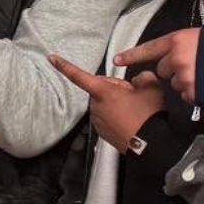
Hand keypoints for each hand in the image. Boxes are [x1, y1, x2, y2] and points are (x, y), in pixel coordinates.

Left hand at [50, 56, 165, 151]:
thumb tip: (139, 80)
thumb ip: (142, 77)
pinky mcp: (102, 131)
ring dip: (117, 103)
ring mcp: (98, 120)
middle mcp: (96, 106)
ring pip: (105, 103)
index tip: (52, 59)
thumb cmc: (148, 117)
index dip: (64, 66)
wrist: (150, 144)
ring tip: (134, 110)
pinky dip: (116, 116)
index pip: (79, 76)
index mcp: (103, 92)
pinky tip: (130, 119)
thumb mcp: (151, 88)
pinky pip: (107, 117)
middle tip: (134, 96)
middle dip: (116, 89)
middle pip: (101, 88)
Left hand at [114, 27, 200, 104]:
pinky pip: (187, 95)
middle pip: (161, 69)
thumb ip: (181, 43)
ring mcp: (183, 78)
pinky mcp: (192, 93)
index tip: (117, 60)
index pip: (147, 49)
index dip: (131, 56)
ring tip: (202, 75)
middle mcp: (176, 59)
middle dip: (171, 69)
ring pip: (174, 83)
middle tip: (191, 65)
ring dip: (184, 82)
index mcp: (177, 41)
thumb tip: (173, 49)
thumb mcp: (200, 36)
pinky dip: (194, 93)